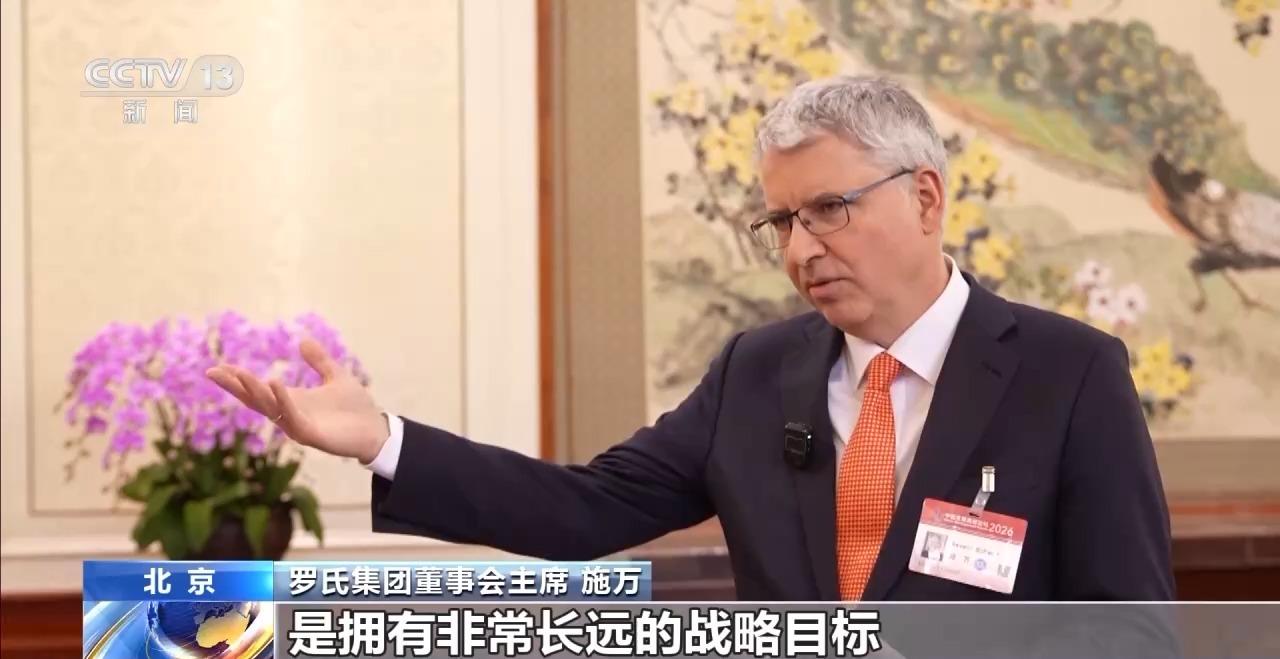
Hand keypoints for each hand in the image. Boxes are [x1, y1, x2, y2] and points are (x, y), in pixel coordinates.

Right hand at [206, 338, 389, 463]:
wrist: (376, 429)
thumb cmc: (356, 407)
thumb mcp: (336, 376)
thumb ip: (320, 361)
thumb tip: (304, 341)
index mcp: (292, 400)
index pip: (258, 390)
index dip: (238, 380)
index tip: (217, 367)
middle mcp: (290, 413)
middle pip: (255, 400)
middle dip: (235, 386)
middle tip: (214, 372)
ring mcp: (298, 425)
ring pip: (269, 408)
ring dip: (254, 391)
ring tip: (241, 374)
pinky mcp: (311, 435)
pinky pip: (291, 417)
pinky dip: (282, 400)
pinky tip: (274, 383)